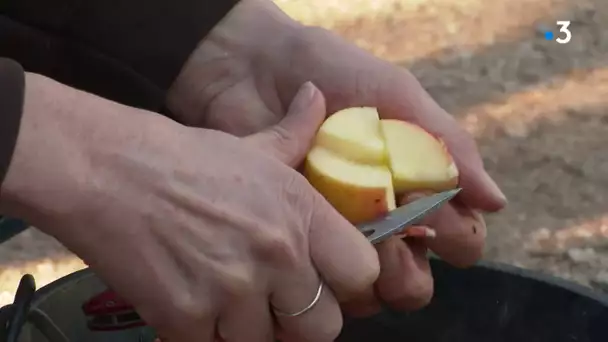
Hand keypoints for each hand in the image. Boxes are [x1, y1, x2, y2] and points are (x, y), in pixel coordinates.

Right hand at [1, 76, 378, 340]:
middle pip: (324, 327)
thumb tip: (317, 96)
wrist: (104, 169)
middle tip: (273, 303)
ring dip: (247, 330)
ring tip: (224, 299)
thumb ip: (296, 132)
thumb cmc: (181, 157)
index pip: (363, 273)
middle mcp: (277, 252)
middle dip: (299, 321)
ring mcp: (233, 288)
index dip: (346, 284)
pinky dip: (202, 335)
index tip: (324, 281)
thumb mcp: (250, 144)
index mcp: (301, 210)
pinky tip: (189, 304)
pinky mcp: (185, 317)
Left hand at [167, 0, 506, 313]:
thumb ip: (449, 146)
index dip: (453, 236)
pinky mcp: (302, 239)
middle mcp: (385, 222)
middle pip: (417, 282)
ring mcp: (341, 235)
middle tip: (389, 232)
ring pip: (372, 294)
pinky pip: (325, 284)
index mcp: (418, 190)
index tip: (428, 206)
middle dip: (411, 270)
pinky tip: (315, 236)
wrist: (256, 70)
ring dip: (370, 276)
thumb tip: (497, 202)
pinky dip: (328, 272)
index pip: (459, 240)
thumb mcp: (398, 97)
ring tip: (350, 233)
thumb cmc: (334, 76)